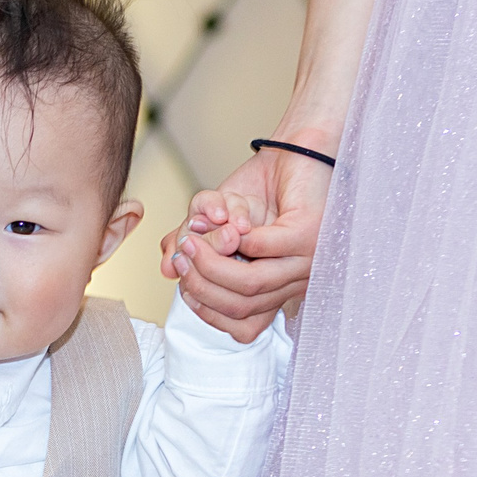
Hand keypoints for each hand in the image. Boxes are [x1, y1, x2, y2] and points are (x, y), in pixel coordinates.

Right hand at [160, 143, 333, 342]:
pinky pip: (263, 248)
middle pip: (242, 307)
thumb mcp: (216, 224)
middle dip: (202, 284)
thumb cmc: (260, 188)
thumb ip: (194, 247)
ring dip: (213, 263)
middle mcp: (296, 282)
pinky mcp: (308, 233)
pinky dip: (238, 238)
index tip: (185, 290)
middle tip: (182, 259)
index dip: (209, 313)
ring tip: (193, 243)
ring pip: (250, 283)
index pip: (245, 328)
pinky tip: (225, 223)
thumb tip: (167, 270)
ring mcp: (307, 261)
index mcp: (279, 289)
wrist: (297, 148)